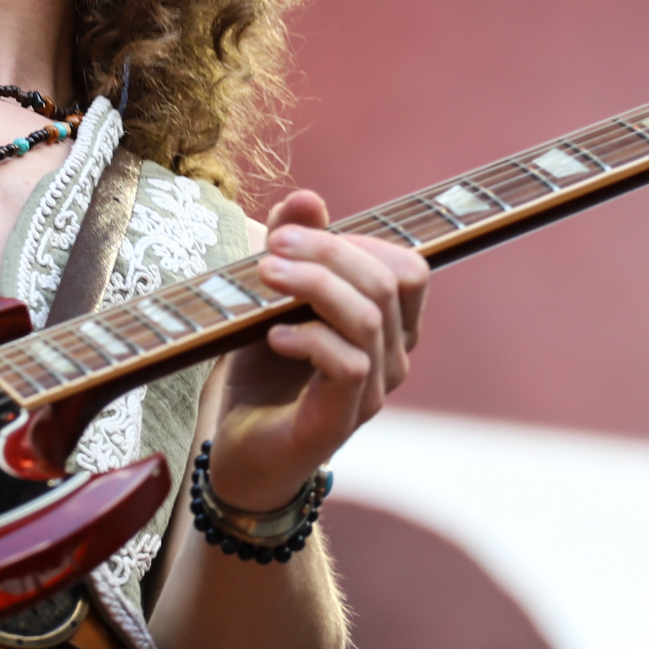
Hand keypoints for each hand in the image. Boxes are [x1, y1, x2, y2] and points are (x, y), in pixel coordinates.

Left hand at [210, 189, 428, 512]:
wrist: (240, 451)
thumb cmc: (262, 372)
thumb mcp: (270, 298)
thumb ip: (292, 247)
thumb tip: (307, 197)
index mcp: (390, 327)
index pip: (409, 269)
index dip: (359, 241)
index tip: (294, 232)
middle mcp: (393, 359)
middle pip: (389, 282)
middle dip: (329, 251)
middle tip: (273, 245)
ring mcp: (372, 393)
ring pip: (370, 318)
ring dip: (315, 285)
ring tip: (265, 275)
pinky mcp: (341, 420)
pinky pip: (349, 365)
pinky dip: (309, 339)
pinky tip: (272, 336)